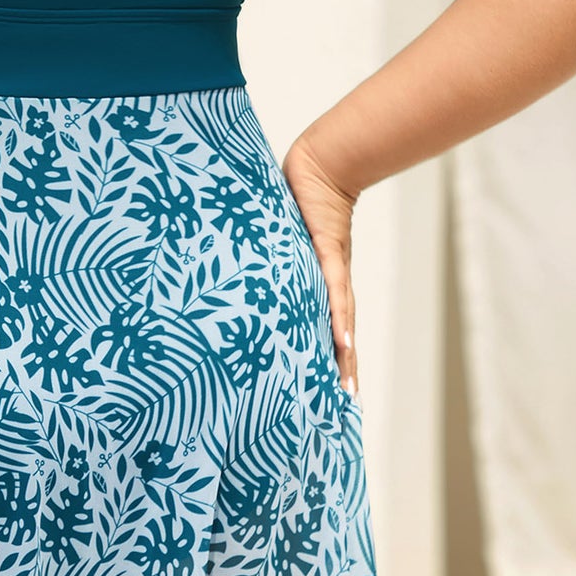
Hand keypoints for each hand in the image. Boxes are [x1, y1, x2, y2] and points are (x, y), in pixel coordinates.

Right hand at [281, 136, 360, 396]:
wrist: (319, 165)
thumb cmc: (295, 199)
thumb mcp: (273, 238)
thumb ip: (260, 256)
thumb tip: (230, 269)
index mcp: (313, 284)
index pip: (321, 329)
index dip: (325, 361)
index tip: (325, 395)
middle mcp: (327, 284)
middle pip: (337, 337)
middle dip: (338, 372)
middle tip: (339, 410)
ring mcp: (331, 271)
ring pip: (340, 323)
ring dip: (343, 358)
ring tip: (344, 391)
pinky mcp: (329, 253)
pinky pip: (333, 291)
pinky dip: (338, 317)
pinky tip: (341, 344)